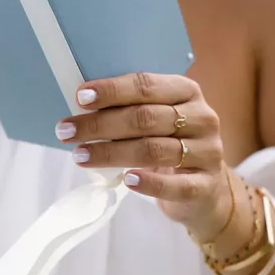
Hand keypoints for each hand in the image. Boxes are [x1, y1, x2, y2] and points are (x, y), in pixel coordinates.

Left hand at [56, 72, 231, 241]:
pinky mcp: (206, 185)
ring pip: (153, 150)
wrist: (204, 189)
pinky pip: (175, 185)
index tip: (80, 98)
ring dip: (111, 153)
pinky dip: (149, 183)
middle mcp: (201, 117)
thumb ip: (129, 110)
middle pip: (145, 118)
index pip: (146, 86)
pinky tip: (127, 180)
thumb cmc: (168, 145)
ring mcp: (207, 151)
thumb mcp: (156, 121)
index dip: (112, 91)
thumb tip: (79, 108)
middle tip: (66, 131)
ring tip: (80, 156)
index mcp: (186, 92)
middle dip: (100, 124)